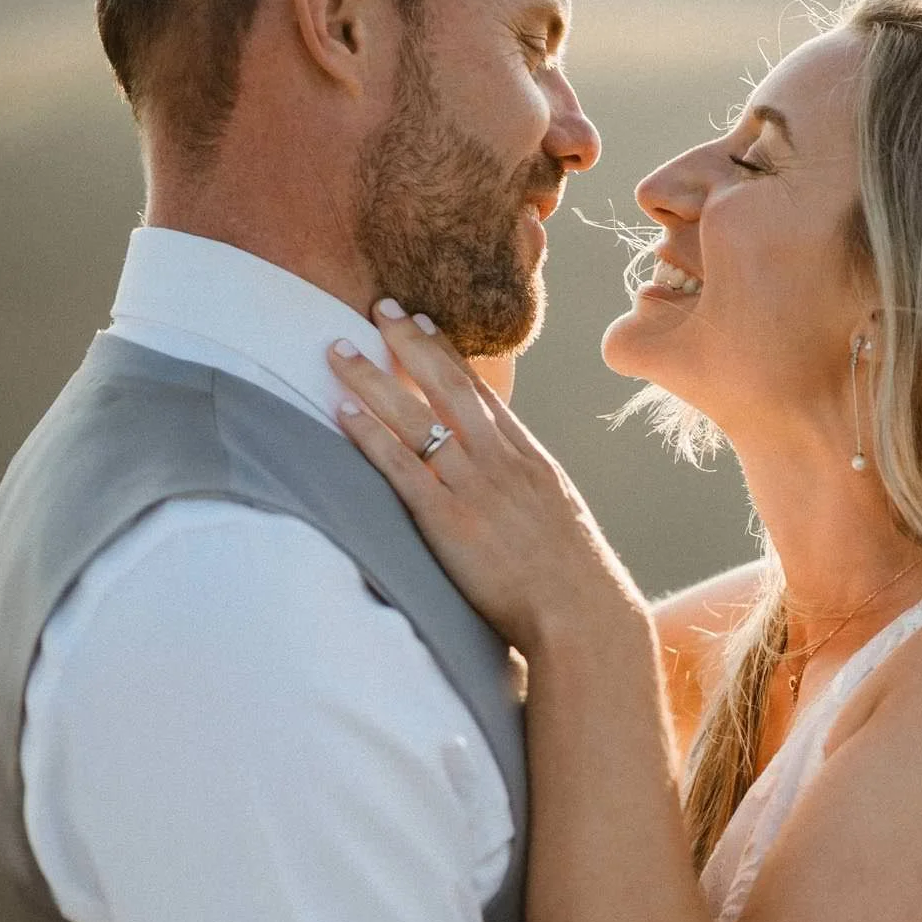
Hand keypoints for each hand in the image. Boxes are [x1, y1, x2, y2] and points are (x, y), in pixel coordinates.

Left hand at [328, 303, 646, 656]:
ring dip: (372, 377)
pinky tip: (342, 411)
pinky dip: (370, 435)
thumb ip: (530, 498)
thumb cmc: (576, 584)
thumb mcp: (560, 524)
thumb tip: (511, 494)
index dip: (447, 353)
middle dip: (409, 343)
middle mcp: (501, 463)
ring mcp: (475, 489)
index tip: (422, 322)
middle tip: (378, 307)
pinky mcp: (449, 522)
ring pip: (417, 417)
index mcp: (530, 461)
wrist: (584, 614)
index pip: (482, 393)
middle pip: (447, 388)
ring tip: (337, 348)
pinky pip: (402, 468)